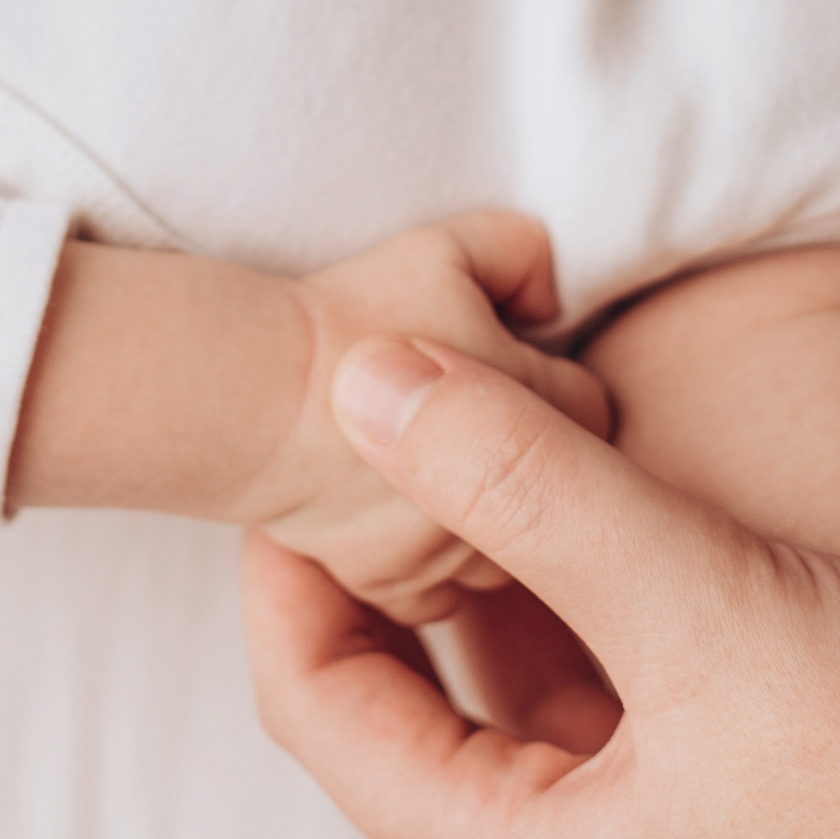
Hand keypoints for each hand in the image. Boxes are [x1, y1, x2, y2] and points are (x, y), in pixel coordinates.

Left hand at [245, 338, 839, 838]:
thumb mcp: (704, 605)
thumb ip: (522, 485)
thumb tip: (362, 376)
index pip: (331, 718)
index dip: (288, 572)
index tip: (293, 443)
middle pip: (421, 703)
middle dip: (403, 557)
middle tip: (390, 419)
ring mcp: (675, 831)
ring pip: (525, 686)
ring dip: (505, 562)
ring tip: (498, 428)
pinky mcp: (749, 794)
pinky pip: (621, 686)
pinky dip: (598, 588)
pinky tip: (619, 489)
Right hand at [260, 215, 611, 625]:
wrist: (250, 391)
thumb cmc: (355, 314)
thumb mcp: (452, 247)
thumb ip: (524, 257)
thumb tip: (544, 301)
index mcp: (548, 413)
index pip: (589, 403)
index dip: (542, 370)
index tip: (493, 351)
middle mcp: (521, 500)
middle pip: (550, 477)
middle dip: (514, 442)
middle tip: (451, 397)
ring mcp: (460, 558)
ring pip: (494, 541)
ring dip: (472, 506)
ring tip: (413, 447)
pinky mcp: (399, 591)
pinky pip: (435, 584)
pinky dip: (419, 550)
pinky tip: (383, 502)